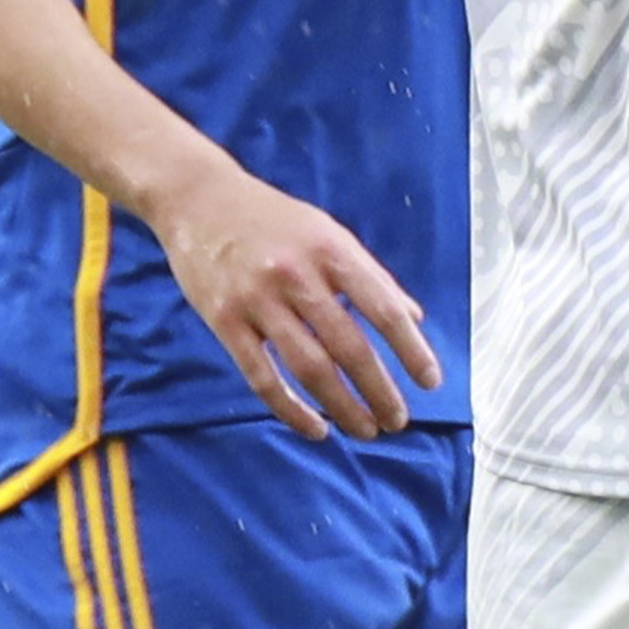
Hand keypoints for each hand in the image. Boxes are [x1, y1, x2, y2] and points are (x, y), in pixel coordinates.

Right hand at [148, 160, 439, 444]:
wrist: (198, 199)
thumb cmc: (272, 218)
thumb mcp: (328, 233)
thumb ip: (370, 276)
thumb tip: (414, 318)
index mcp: (331, 251)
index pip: (383, 309)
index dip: (411, 350)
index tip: (430, 382)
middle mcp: (297, 275)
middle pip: (349, 347)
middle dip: (379, 391)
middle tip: (398, 421)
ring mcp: (257, 300)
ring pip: (308, 368)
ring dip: (342, 407)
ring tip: (365, 430)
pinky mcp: (224, 321)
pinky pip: (261, 377)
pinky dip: (291, 410)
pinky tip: (315, 429)